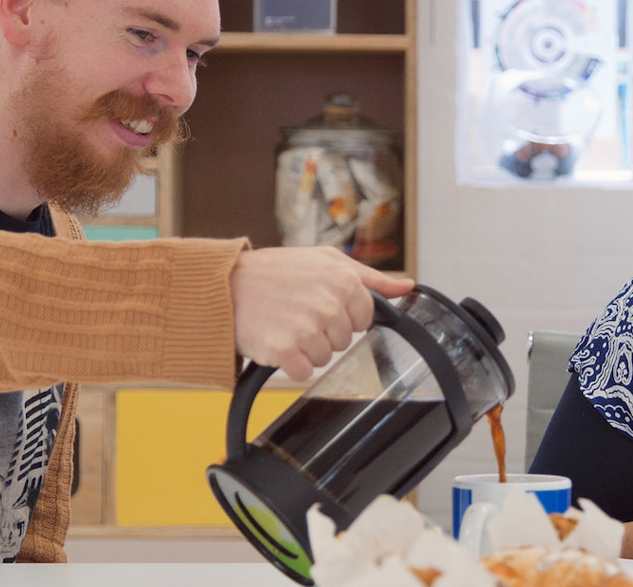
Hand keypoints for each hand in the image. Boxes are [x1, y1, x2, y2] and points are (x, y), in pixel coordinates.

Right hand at [230, 246, 413, 380]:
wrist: (225, 286)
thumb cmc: (275, 272)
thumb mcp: (326, 260)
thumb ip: (371, 277)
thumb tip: (407, 287)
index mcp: (343, 280)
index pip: (364, 318)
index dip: (343, 315)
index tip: (321, 305)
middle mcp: (328, 303)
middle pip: (344, 340)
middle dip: (323, 331)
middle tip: (297, 312)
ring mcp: (307, 328)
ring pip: (326, 357)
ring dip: (306, 348)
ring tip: (285, 324)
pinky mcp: (285, 350)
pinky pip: (304, 372)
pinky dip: (291, 363)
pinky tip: (277, 341)